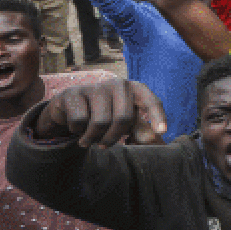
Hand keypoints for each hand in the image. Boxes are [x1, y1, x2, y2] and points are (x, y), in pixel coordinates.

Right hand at [35, 79, 167, 147]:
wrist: (68, 107)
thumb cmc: (104, 114)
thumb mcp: (124, 120)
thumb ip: (139, 128)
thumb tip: (152, 138)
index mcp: (135, 89)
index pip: (150, 101)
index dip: (157, 116)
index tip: (161, 131)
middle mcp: (118, 84)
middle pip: (123, 118)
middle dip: (114, 137)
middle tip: (104, 146)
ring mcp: (95, 86)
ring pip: (100, 122)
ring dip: (92, 137)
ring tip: (89, 139)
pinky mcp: (73, 93)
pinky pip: (79, 121)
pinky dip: (77, 131)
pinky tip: (76, 127)